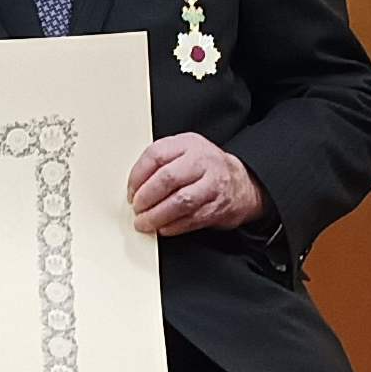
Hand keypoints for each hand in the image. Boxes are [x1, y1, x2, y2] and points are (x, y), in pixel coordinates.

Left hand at [126, 133, 263, 236]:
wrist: (240, 182)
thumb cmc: (204, 167)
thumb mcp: (182, 152)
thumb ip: (160, 162)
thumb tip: (134, 185)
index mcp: (187, 144)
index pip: (156, 155)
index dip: (137, 176)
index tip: (130, 191)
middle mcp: (202, 162)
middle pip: (168, 178)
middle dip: (146, 197)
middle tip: (136, 208)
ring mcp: (212, 185)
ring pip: (181, 201)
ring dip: (158, 216)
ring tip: (145, 222)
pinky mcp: (218, 207)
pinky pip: (192, 219)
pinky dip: (173, 226)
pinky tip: (163, 227)